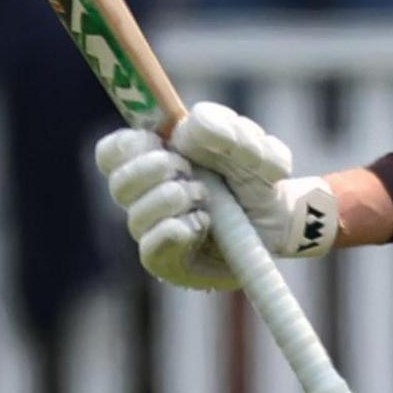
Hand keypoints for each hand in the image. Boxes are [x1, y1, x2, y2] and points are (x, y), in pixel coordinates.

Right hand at [94, 102, 337, 290]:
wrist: (281, 220)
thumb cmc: (258, 178)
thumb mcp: (253, 145)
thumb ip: (224, 129)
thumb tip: (186, 129)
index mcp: (155, 160)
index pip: (111, 153)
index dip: (127, 145)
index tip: (159, 141)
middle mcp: (147, 197)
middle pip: (119, 184)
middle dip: (154, 169)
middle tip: (189, 169)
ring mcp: (156, 232)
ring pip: (136, 216)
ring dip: (173, 199)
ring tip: (206, 197)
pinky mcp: (169, 264)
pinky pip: (150, 249)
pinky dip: (176, 230)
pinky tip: (203, 222)